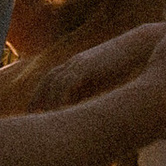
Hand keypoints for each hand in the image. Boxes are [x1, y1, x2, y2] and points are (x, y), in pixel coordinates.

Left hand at [32, 20, 164, 110]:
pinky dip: (60, 97)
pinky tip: (58, 112)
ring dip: (45, 100)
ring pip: (54, 82)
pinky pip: (67, 83)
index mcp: (76, 66)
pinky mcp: (86, 65)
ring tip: (39, 119)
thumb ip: (90, 91)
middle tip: (28, 117)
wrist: (137, 46)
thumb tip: (81, 110)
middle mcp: (74, 63)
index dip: (41, 95)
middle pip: (47, 80)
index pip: (51, 80)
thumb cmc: (123, 65)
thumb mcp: (103, 80)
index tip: (33, 113)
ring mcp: (79, 63)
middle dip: (37, 98)